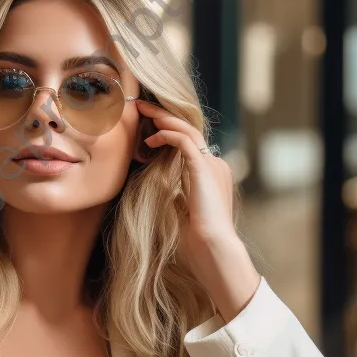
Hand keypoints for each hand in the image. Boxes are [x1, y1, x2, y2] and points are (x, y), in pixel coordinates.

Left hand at [136, 100, 259, 321]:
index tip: (148, 128)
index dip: (169, 132)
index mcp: (211, 175)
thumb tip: (162, 192)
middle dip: (164, 116)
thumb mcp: (183, 213)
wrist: (213, 248)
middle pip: (189, 129)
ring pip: (187, 129)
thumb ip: (176, 198)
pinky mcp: (204, 168)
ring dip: (163, 118)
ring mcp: (212, 164)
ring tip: (143, 112)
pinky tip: (151, 138)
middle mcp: (215, 164)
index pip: (190, 144)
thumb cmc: (198, 240)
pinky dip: (168, 134)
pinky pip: (185, 141)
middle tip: (142, 107)